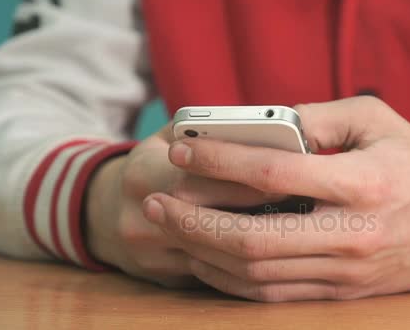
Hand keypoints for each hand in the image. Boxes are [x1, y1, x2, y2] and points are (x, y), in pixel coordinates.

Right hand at [85, 124, 281, 286]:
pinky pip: (212, 272)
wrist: (103, 211)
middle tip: (306, 203)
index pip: (204, 177)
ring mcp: (149, 254)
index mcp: (143, 173)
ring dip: (258, 240)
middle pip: (213, 217)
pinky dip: (245, 259)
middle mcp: (140, 218)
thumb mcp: (166, 137)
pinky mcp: (162, 278)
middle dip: (262, 210)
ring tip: (299, 225)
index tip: (290, 175)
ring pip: (216, 252)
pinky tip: (274, 248)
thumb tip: (264, 131)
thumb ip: (206, 131)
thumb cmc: (152, 164)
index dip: (250, 177)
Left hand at [143, 96, 409, 300]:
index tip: (183, 148)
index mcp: (362, 184)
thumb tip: (263, 124)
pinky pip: (274, 294)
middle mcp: (351, 235)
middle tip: (156, 202)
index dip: (220, 160)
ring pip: (257, 275)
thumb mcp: (377, 122)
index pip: (274, 174)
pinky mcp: (341, 292)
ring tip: (171, 228)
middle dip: (194, 222)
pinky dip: (232, 280)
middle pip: (253, 240)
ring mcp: (344, 271)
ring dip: (204, 254)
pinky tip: (206, 258)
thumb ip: (319, 118)